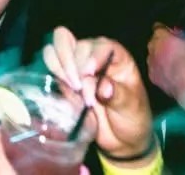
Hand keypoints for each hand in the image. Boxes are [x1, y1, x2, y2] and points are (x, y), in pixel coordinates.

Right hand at [45, 26, 154, 160]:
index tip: (89, 73)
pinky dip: (53, 71)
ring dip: (61, 65)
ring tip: (73, 88)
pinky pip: (52, 62)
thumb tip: (103, 86)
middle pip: (78, 45)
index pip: (102, 45)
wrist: (120, 139)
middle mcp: (96, 56)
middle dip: (75, 66)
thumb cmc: (132, 118)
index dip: (93, 56)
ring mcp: (79, 65)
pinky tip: (66, 89)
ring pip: (59, 46)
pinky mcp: (65, 77)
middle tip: (79, 88)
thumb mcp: (132, 108)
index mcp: (118, 58)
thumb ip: (118, 96)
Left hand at [145, 23, 184, 100]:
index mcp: (161, 36)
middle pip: (153, 42)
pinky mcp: (151, 75)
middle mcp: (152, 48)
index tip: (169, 33)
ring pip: (152, 56)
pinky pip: (153, 69)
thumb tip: (175, 33)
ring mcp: (150, 62)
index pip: (158, 28)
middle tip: (172, 49)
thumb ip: (179, 35)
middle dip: (160, 44)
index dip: (164, 31)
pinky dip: (158, 70)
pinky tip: (168, 74)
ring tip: (171, 63)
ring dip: (158, 58)